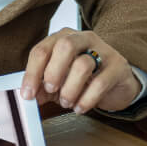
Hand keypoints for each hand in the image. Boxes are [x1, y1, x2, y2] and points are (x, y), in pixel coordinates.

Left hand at [20, 28, 140, 113]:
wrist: (116, 84)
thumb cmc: (83, 78)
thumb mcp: (58, 80)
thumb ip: (42, 86)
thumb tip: (28, 96)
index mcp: (62, 38)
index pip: (41, 50)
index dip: (32, 73)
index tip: (27, 94)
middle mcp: (82, 39)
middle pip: (64, 46)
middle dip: (53, 72)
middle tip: (51, 90)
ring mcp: (103, 50)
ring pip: (83, 64)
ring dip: (70, 88)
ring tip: (66, 102)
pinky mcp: (119, 66)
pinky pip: (100, 82)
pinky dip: (86, 99)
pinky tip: (80, 107)